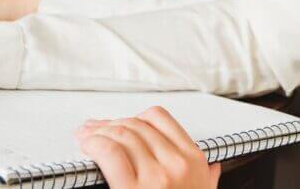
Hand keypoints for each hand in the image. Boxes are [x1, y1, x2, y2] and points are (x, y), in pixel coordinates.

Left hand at [77, 107, 220, 188]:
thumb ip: (208, 181)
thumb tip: (213, 169)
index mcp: (193, 162)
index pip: (160, 119)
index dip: (135, 117)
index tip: (122, 124)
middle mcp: (176, 165)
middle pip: (136, 126)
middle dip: (110, 124)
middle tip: (94, 129)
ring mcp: (156, 177)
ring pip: (122, 135)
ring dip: (98, 131)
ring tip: (86, 137)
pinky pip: (110, 153)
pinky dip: (95, 145)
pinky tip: (88, 147)